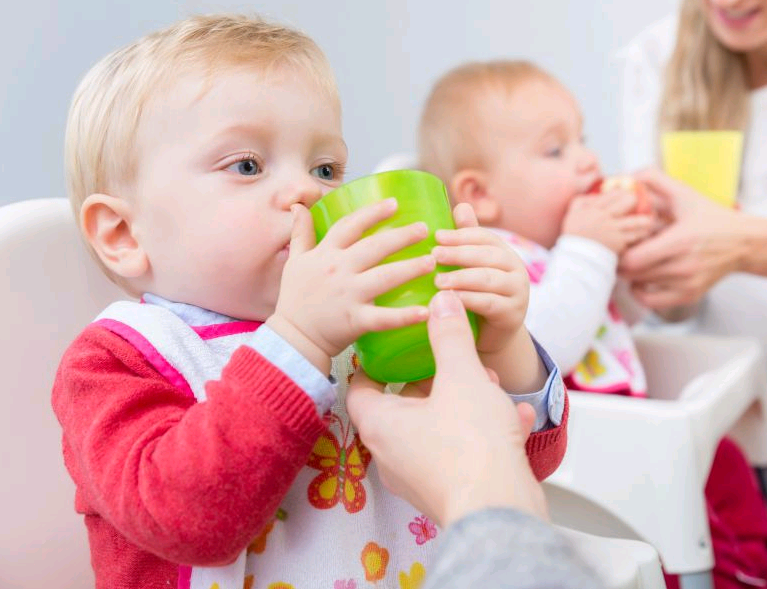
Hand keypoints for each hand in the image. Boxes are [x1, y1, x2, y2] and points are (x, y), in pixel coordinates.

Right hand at [267, 199, 434, 373]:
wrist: (292, 338)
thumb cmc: (295, 299)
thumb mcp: (295, 261)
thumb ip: (300, 232)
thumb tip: (297, 206)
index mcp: (326, 254)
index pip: (351, 225)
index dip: (373, 212)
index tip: (394, 203)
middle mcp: (338, 270)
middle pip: (375, 247)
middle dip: (402, 236)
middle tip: (425, 229)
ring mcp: (348, 295)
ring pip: (385, 277)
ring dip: (410, 268)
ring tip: (431, 261)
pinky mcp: (356, 320)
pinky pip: (384, 318)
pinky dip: (406, 316)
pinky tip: (426, 312)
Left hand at [346, 290, 545, 527]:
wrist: (501, 512)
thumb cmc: (471, 446)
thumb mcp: (462, 377)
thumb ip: (450, 337)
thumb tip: (442, 303)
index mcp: (381, 425)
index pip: (360, 389)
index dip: (373, 365)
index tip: (389, 349)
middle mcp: (393, 455)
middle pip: (403, 406)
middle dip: (433, 380)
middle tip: (452, 361)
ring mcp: (419, 477)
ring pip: (437, 428)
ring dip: (463, 404)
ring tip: (491, 386)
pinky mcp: (449, 491)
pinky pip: (461, 452)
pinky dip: (483, 433)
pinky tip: (517, 419)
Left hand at [432, 203, 528, 355]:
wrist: (491, 335)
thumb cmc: (476, 294)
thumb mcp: (471, 267)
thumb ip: (467, 240)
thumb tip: (461, 206)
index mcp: (503, 252)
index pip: (484, 237)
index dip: (461, 235)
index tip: (436, 236)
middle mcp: (515, 269)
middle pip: (487, 256)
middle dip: (459, 254)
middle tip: (433, 255)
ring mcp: (517, 292)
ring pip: (488, 279)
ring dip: (461, 278)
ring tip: (437, 281)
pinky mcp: (513, 314)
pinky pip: (490, 304)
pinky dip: (468, 300)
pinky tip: (450, 300)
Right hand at [563, 190, 655, 253]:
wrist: (577, 256)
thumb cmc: (575, 233)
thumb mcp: (574, 211)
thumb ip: (584, 199)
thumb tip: (600, 193)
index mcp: (595, 208)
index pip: (615, 193)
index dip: (624, 191)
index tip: (626, 194)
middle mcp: (606, 217)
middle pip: (630, 201)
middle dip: (635, 201)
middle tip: (638, 205)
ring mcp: (614, 231)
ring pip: (638, 221)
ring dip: (645, 219)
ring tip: (648, 220)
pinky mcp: (619, 243)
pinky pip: (636, 236)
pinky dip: (641, 234)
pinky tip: (643, 233)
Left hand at [619, 168, 747, 308]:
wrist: (743, 242)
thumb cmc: (710, 218)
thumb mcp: (684, 194)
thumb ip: (654, 180)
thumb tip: (628, 177)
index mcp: (680, 241)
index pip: (633, 258)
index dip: (618, 250)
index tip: (618, 241)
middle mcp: (683, 266)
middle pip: (631, 274)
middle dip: (619, 261)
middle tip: (619, 251)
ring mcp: (686, 284)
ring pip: (639, 286)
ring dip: (629, 274)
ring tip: (632, 261)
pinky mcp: (688, 296)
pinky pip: (651, 303)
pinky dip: (640, 292)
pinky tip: (641, 279)